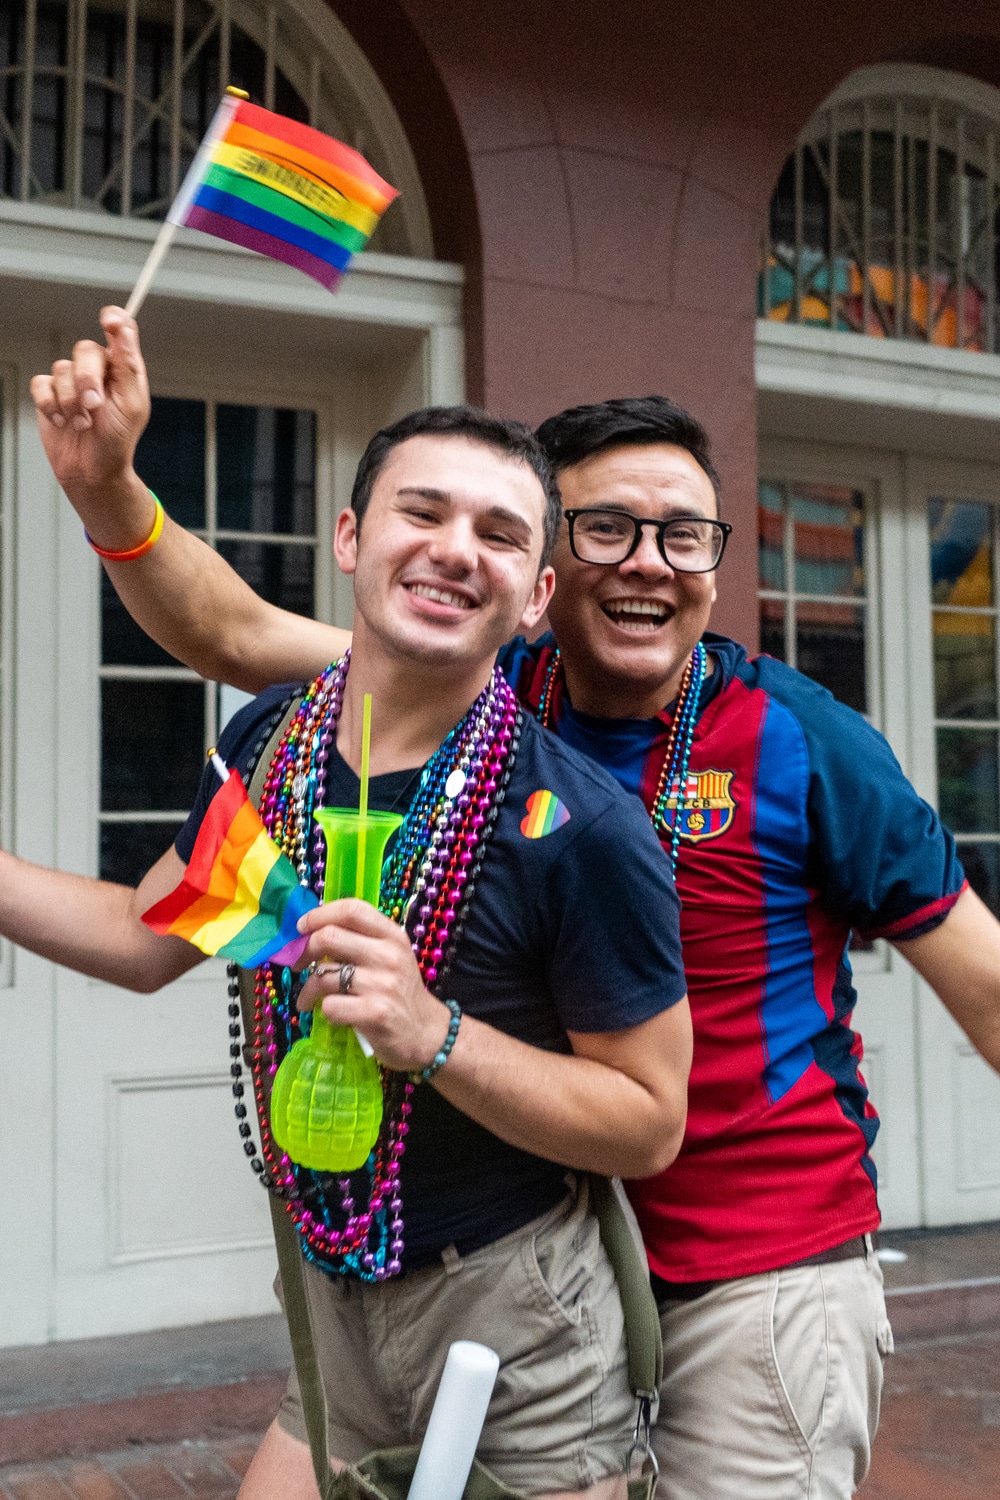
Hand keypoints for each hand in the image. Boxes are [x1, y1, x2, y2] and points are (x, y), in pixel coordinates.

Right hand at [30, 306, 150, 506]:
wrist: (91, 471)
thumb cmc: (117, 441)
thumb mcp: (131, 405)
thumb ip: (127, 365)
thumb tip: (124, 329)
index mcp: (122, 368)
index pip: (119, 331)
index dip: (114, 320)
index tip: (108, 321)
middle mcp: (96, 369)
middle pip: (85, 350)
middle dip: (88, 379)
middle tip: (94, 405)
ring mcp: (71, 380)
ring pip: (61, 369)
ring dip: (71, 401)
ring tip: (83, 423)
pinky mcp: (49, 394)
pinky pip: (41, 384)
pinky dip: (51, 405)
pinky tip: (62, 422)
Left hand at [296, 899, 451, 1072]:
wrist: (427, 1032)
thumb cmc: (401, 992)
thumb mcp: (390, 957)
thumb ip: (360, 942)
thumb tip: (313, 933)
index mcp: (392, 936)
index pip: (352, 909)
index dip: (320, 914)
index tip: (302, 927)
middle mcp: (389, 955)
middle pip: (330, 937)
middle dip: (304, 950)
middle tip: (298, 964)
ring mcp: (383, 984)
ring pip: (324, 975)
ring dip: (307, 989)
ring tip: (307, 1000)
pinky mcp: (376, 1013)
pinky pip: (331, 1006)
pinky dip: (324, 1011)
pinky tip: (332, 1014)